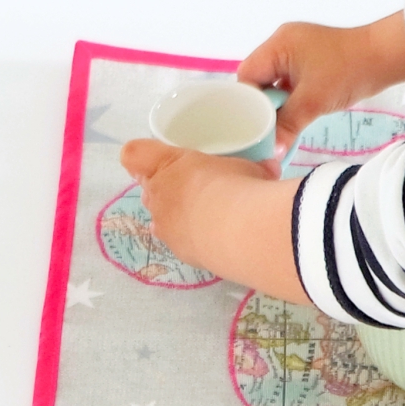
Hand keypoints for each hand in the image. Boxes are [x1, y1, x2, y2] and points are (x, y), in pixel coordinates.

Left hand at [118, 139, 308, 303]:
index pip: (134, 154)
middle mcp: (158, 194)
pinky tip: (212, 242)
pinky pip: (176, 242)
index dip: (144, 156)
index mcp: (168, 164)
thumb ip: (254, 167)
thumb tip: (270, 166)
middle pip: (147, 187)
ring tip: (205, 218)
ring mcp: (164, 226)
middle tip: (194, 189)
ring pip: (158, 218)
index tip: (163, 159)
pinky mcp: (177, 252)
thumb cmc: (241, 186)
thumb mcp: (251, 167)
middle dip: (165, 189)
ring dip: (174, 217)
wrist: (241, 232)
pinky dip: (190, 241)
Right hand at [236, 11, 404, 149]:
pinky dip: (290, 99)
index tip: (251, 126)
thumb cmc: (350, 72)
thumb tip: (271, 152)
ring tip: (278, 128)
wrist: (387, 56)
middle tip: (265, 131)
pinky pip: (289, 82)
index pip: (247, 76)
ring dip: (278, 104)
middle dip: (262, 105)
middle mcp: (283, 44)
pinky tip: (292, 118)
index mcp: (277, 45)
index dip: (247, 102)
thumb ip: (288, 125)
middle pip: (258, 79)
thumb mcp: (314, 102)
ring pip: (275, 83)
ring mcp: (297, 52)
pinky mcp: (310, 61)